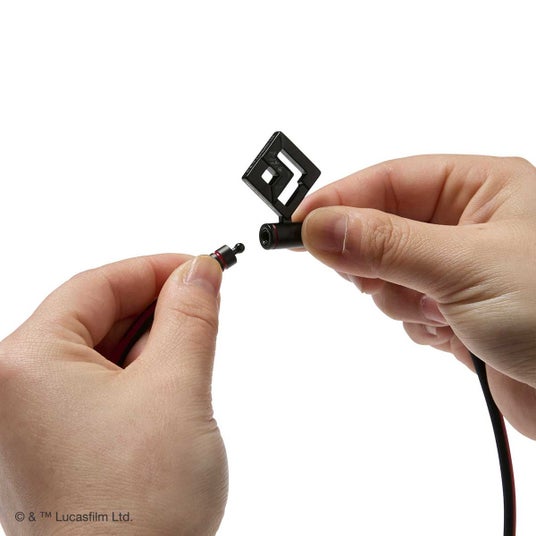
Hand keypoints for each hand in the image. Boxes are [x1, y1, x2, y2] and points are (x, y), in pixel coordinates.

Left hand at [0, 254, 227, 534]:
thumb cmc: (139, 509)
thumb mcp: (176, 388)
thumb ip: (190, 317)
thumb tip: (199, 271)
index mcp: (25, 363)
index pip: (96, 285)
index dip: (155, 268)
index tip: (200, 265)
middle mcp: (15, 389)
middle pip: (95, 316)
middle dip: (157, 306)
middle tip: (207, 301)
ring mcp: (31, 420)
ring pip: (100, 352)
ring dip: (151, 343)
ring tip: (193, 352)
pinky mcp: (53, 443)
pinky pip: (97, 386)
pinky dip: (138, 375)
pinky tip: (170, 383)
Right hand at [294, 155, 535, 439]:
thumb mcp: (464, 267)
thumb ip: (386, 244)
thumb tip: (321, 226)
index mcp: (482, 188)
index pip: (389, 180)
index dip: (339, 199)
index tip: (297, 223)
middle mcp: (468, 223)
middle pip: (381, 226)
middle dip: (375, 259)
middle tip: (375, 278)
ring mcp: (458, 268)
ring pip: (387, 272)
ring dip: (400, 298)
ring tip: (439, 313)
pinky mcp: (454, 309)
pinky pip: (403, 306)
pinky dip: (415, 322)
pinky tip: (451, 333)